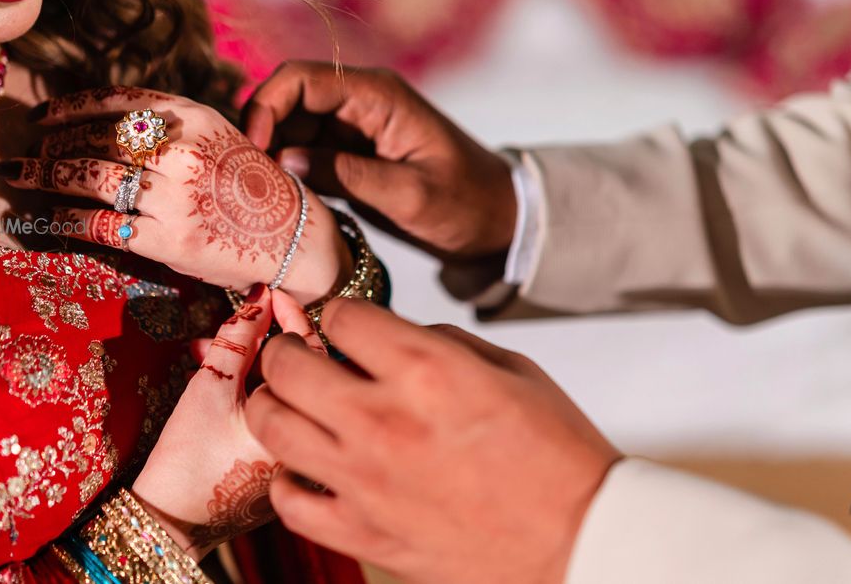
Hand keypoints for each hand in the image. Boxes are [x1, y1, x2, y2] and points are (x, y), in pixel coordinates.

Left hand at [2, 86, 351, 303]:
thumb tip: (100, 124)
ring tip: (20, 177)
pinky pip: (101, 223)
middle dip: (51, 146)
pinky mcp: (169, 239)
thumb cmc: (250, 187)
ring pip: (91, 177)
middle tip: (23, 154)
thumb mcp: (217, 137)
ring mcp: (175, 196)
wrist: (292, 236)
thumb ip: (169, 126)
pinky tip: (51, 218)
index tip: (40, 115)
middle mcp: (183, 150)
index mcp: (194, 117)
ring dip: (46, 176)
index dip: (70, 106)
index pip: (117, 102)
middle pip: (97, 139)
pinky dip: (68, 220)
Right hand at [131, 285, 327, 560]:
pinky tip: (218, 378)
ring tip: (208, 350)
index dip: (292, 317)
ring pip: (286, 391)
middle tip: (246, 319)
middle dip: (270, 338)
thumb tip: (259, 300)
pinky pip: (279, 413)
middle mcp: (312, 442)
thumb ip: (237, 337)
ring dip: (252, 363)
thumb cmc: (187, 459)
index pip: (312, 354)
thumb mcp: (210, 386)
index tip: (272, 296)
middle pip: (304, 371)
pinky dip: (253, 390)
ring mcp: (300, 455)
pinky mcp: (283, 464)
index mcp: (304, 425)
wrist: (170, 520)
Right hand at [243, 62, 516, 259]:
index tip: (253, 150)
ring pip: (291, 130)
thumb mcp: (410, 195)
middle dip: (260, 134)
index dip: (267, 106)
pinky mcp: (350, 158)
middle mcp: (359, 105)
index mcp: (377, 97)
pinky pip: (305, 155)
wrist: (497, 221)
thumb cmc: (466, 204)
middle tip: (244, 180)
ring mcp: (352, 131)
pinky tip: (276, 202)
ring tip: (255, 197)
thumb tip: (283, 159)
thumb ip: (348, 175)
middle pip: (288, 102)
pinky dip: (287, 174)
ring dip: (270, 157)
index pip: (302, 80)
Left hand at [245, 299, 620, 583]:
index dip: (340, 313)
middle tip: (296, 351)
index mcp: (427, 371)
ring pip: (272, 426)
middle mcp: (384, 420)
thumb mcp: (512, 368)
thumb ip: (441, 341)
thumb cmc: (556, 455)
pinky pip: (288, 500)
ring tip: (288, 401)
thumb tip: (391, 335)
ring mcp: (365, 482)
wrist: (578, 538)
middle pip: (287, 365)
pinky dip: (287, 477)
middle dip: (286, 348)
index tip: (342, 324)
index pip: (342, 315)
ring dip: (272, 403)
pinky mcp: (362, 534)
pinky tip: (307, 465)